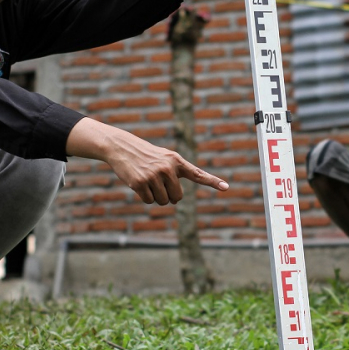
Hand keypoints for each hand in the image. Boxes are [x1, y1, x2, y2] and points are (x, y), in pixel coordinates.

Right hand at [66, 118, 228, 204]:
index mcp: (177, 161)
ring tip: (148, 181)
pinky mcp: (140, 183)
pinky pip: (149, 201)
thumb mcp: (165, 158)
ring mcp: (153, 176)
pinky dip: (145, 197)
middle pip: (177, 197)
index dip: (213, 181)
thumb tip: (177, 198)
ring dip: (156, 197)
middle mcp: (167, 168)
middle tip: (159, 183)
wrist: (122, 147)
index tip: (226, 187)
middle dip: (168, 195)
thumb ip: (177, 173)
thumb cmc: (147, 155)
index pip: (198, 173)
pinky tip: (139, 184)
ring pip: (163, 201)